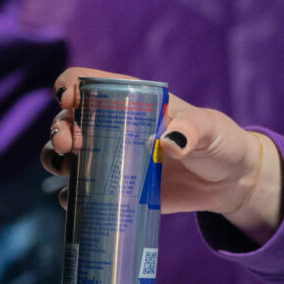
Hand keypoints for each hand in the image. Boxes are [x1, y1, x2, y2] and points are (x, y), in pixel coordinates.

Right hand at [43, 67, 283, 241]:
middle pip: (69, 120)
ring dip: (55, 158)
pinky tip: (72, 200)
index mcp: (131, 101)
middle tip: (70, 145)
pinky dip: (70, 196)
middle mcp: (113, 127)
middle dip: (59, 129)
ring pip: (66, 154)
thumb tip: (170, 141)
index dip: (70, 86)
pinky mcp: (116, 190)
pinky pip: (81, 193)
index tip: (68, 101)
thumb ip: (194, 130)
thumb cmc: (220, 143)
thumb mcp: (210, 130)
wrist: (229, 183)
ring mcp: (111, 159)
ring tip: (65, 168)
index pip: (88, 83)